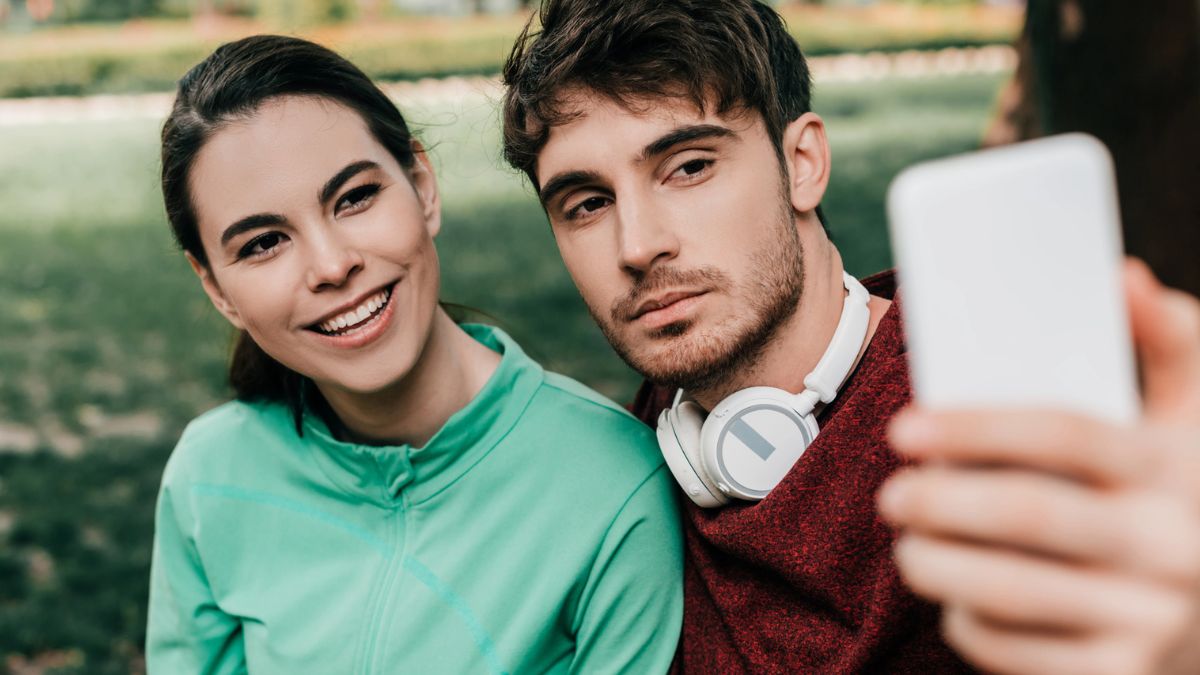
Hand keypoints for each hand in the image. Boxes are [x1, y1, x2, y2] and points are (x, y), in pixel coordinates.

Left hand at [878, 259, 1199, 674]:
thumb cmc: (1184, 492)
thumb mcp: (1194, 416)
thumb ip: (1166, 342)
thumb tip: (1119, 277)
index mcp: (1175, 466)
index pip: (1065, 433)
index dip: (975, 427)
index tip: (904, 428)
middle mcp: (1170, 546)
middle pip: (1028, 514)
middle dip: (939, 501)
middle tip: (892, 494)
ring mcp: (1147, 620)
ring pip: (1011, 592)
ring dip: (936, 563)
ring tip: (907, 543)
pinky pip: (1016, 652)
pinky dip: (968, 623)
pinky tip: (954, 598)